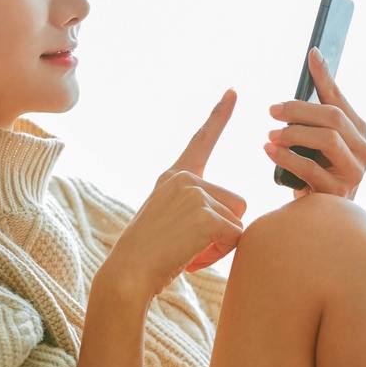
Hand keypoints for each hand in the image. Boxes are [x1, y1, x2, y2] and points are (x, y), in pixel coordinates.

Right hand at [105, 89, 246, 298]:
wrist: (127, 274)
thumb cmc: (149, 257)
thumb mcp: (169, 221)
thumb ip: (194, 208)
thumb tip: (231, 220)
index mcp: (173, 176)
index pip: (202, 140)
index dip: (219, 116)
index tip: (233, 91)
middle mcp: (184, 178)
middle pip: (236, 201)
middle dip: (223, 230)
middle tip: (189, 246)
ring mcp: (194, 193)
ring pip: (238, 220)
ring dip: (221, 244)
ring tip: (188, 251)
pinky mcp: (205, 213)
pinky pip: (236, 236)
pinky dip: (220, 254)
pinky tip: (191, 257)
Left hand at [265, 48, 365, 198]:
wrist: (318, 217)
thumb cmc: (315, 170)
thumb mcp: (315, 138)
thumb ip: (316, 105)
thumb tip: (316, 56)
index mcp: (360, 131)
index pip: (339, 99)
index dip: (324, 76)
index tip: (311, 54)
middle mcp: (364, 151)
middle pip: (333, 117)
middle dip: (299, 110)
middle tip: (272, 110)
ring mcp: (355, 173)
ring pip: (327, 140)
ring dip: (294, 133)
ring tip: (271, 133)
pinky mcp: (338, 194)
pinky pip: (311, 169)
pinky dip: (286, 157)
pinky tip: (269, 151)